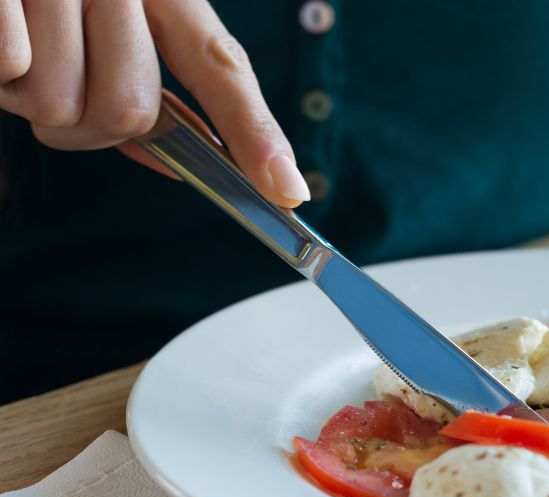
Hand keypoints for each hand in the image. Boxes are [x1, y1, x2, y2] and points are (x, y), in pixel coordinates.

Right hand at [0, 0, 307, 206]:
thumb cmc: (39, 0)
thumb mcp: (104, 23)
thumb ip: (139, 84)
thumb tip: (174, 161)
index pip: (222, 68)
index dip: (256, 136)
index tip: (288, 192)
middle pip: (130, 112)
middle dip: (89, 123)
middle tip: (59, 79)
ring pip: (61, 107)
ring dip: (28, 96)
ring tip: (20, 43)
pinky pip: (10, 68)